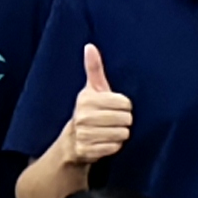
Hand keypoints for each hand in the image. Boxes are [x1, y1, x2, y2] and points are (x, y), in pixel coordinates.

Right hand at [58, 44, 132, 171]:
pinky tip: (106, 142)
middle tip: (114, 121)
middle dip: (124, 121)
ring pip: (121, 134)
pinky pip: (114, 148)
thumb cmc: (89, 111)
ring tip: (110, 131)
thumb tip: (90, 46)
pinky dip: (114, 146)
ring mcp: (84, 135)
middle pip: (125, 119)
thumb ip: (94, 68)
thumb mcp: (92, 89)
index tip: (116, 108)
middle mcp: (83, 117)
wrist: (72, 142)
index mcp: (86, 99)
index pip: (125, 103)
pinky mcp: (87, 151)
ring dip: (120, 134)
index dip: (125, 107)